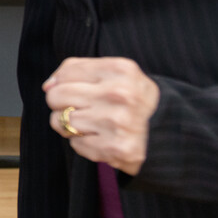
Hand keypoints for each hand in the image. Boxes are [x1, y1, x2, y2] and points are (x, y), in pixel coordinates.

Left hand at [45, 57, 158, 175]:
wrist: (170, 133)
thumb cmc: (135, 101)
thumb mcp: (117, 74)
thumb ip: (79, 70)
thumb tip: (47, 85)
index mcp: (120, 70)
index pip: (67, 72)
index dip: (63, 83)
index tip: (77, 90)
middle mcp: (119, 94)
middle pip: (57, 95)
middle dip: (61, 104)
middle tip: (81, 108)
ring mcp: (116, 122)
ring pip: (60, 121)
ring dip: (69, 125)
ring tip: (91, 124)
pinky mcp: (114, 148)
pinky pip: (75, 143)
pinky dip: (83, 143)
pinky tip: (101, 138)